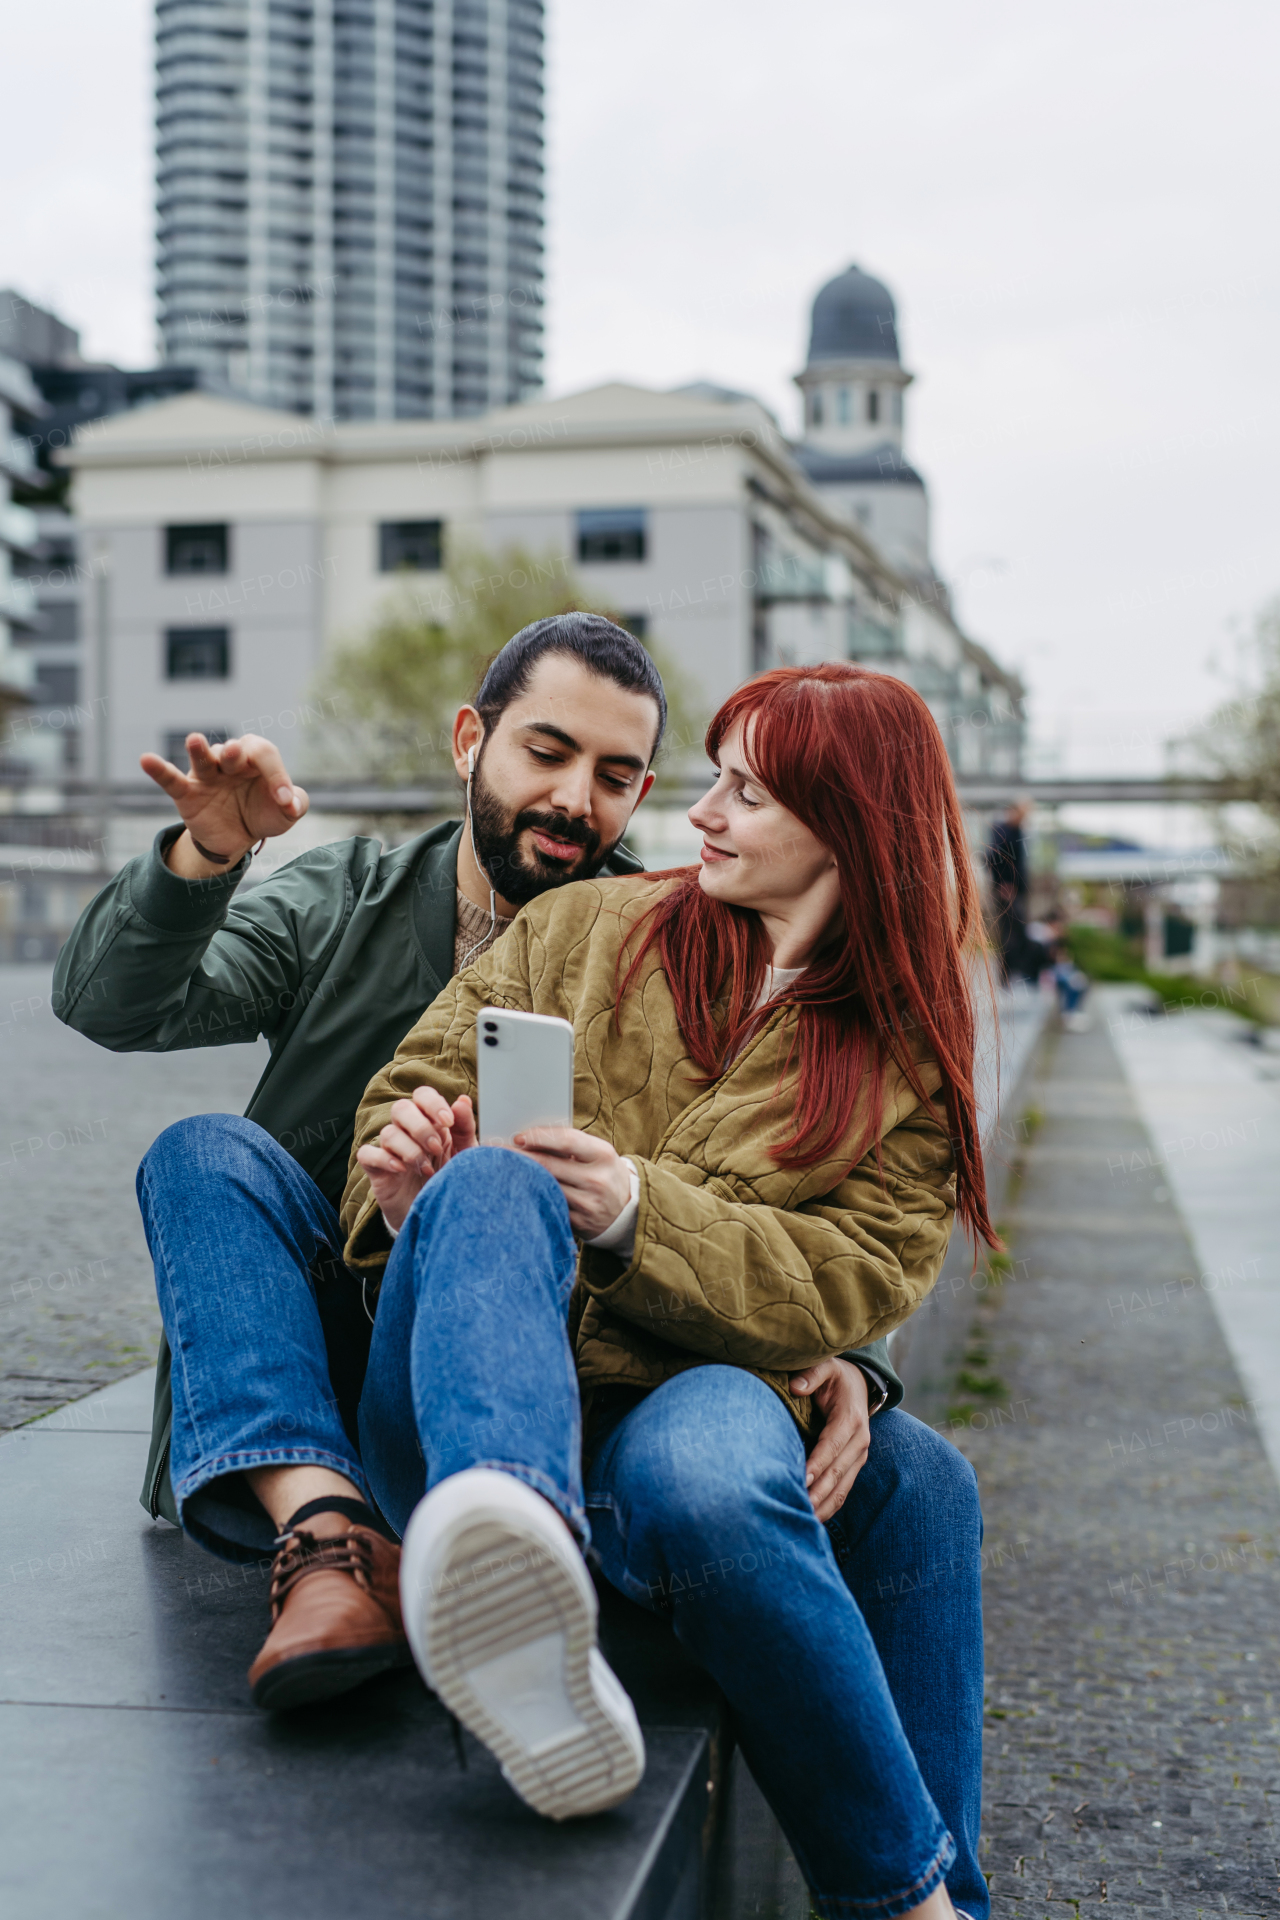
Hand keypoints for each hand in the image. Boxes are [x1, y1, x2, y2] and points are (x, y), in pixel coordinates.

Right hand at [141, 733, 308, 872]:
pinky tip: (146, 759)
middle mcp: (230, 761)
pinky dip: (159, 770)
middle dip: (235, 753)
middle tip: (236, 755)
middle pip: (233, 750)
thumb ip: (296, 804)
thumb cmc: (263, 814)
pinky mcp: (187, 792)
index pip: (265, 755)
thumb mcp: (286, 813)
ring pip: (203, 759)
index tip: (284, 802)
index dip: (277, 775)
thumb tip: (291, 802)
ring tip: (195, 740)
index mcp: (256, 760)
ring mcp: (207, 775)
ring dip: (200, 750)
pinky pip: (171, 779)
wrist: (238, 838)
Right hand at [355, 1090, 476, 1232]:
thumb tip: (463, 1101)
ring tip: (426, 1169)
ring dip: (410, 1149)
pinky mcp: (377, 1170)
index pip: (422, 1095)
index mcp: (431, 1122)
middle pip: (401, 1108)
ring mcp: (391, 1150)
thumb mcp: (466, 1155)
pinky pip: (367, 1153)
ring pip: (388, 1132)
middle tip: (436, 1148)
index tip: (448, 1121)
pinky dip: (383, 1158)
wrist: (438, 1217)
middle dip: (421, 1127)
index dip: (432, 1103)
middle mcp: (408, 1132)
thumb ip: (465, 1128)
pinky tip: (401, 1170)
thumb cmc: (451, 1180)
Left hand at [511, 1127, 631, 1238]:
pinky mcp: (578, 1224)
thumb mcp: (597, 1153)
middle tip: (495, 1152)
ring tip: (500, 1171)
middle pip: (549, 1166)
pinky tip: (517, 1192)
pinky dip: (531, 1198)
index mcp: (603, 1155)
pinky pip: (548, 1206)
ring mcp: (588, 1205)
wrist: (626, 1211)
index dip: (538, 1136)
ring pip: (544, 1188)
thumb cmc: (603, 1173)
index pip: (566, 1140)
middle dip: (519, 1157)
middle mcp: (597, 1180)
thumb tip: (528, 1137)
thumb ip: (570, 1144)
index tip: (517, 1136)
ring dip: (520, 1179)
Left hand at [789, 1357, 871, 1522]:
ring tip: (803, 1521)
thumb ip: (812, 1374)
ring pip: (842, 1488)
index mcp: (851, 1420)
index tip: (800, 1479)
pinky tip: (813, 1520)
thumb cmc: (835, 1377)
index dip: (817, 1463)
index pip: (832, 1446)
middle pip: (837, 1473)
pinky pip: (843, 1491)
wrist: (859, 1385)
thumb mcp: (826, 1366)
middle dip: (818, 1492)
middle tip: (797, 1508)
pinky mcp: (854, 1466)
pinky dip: (829, 1506)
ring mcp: (859, 1457)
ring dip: (823, 1506)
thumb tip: (795, 1386)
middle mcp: (859, 1442)